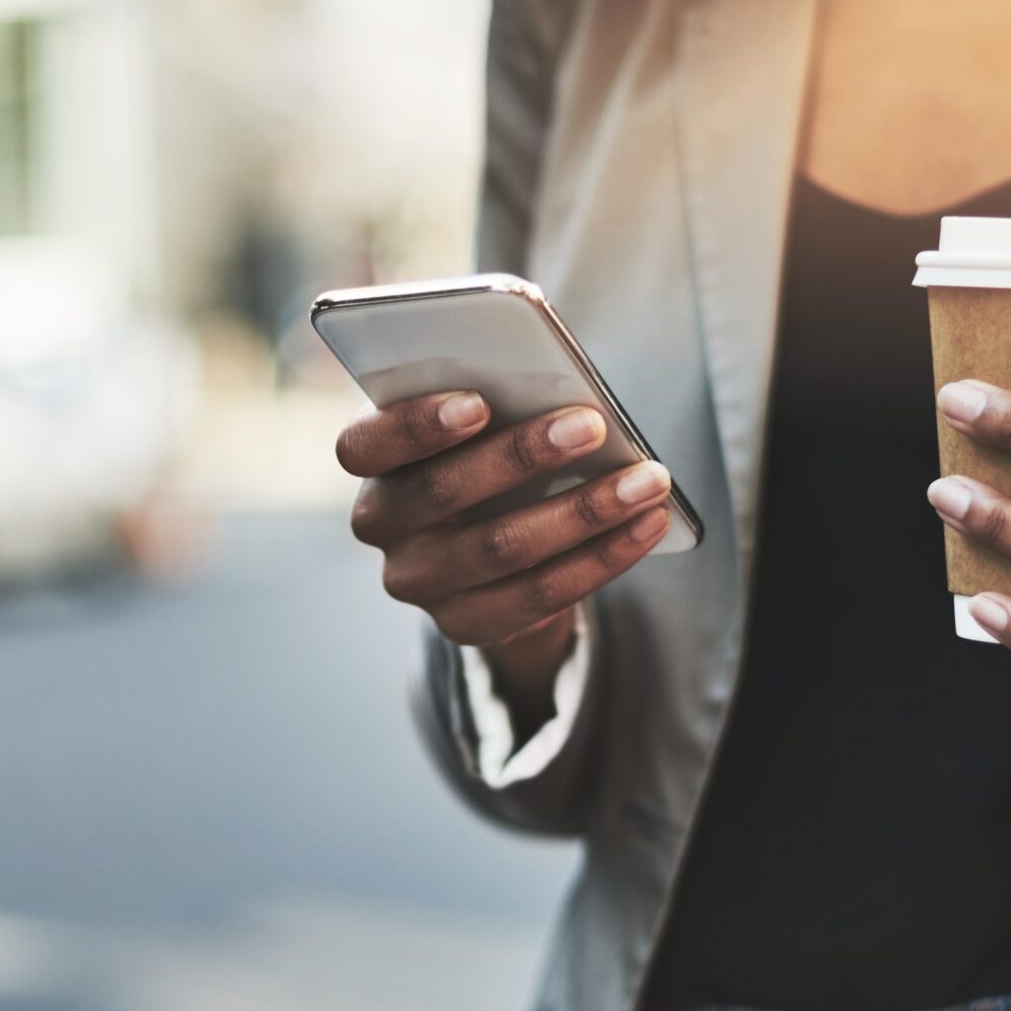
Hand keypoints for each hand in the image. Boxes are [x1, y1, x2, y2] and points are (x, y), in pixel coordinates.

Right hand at [335, 392, 671, 693]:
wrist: (489, 540)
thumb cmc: (486, 447)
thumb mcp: (475, 420)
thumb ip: (495, 399)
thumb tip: (559, 387)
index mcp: (371, 461)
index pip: (363, 446)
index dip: (415, 426)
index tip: (478, 402)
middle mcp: (381, 526)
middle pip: (442, 493)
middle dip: (523, 456)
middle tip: (592, 425)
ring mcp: (419, 582)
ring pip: (501, 549)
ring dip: (583, 511)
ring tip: (646, 480)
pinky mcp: (464, 623)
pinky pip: (539, 595)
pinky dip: (602, 558)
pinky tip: (648, 525)